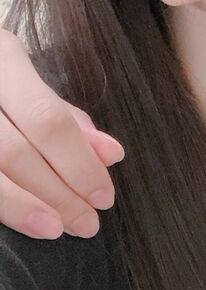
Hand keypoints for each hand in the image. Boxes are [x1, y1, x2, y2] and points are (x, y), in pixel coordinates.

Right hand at [0, 30, 123, 238]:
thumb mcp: (28, 80)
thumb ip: (66, 117)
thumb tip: (110, 155)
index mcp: (3, 61)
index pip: (48, 121)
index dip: (80, 165)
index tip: (103, 197)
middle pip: (17, 154)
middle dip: (58, 194)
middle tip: (86, 223)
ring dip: (25, 207)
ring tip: (56, 228)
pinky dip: (2, 206)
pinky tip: (21, 219)